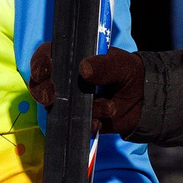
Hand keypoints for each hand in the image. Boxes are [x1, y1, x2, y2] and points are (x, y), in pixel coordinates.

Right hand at [26, 43, 144, 136]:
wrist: (142, 100)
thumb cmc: (126, 72)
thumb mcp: (120, 64)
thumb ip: (104, 65)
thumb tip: (84, 69)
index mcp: (69, 58)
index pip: (45, 57)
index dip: (39, 64)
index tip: (42, 73)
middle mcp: (63, 80)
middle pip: (40, 85)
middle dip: (43, 91)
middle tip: (51, 97)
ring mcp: (69, 101)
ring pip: (56, 107)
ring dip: (75, 109)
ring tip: (106, 108)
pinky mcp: (78, 119)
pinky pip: (73, 124)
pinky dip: (87, 123)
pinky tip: (99, 122)